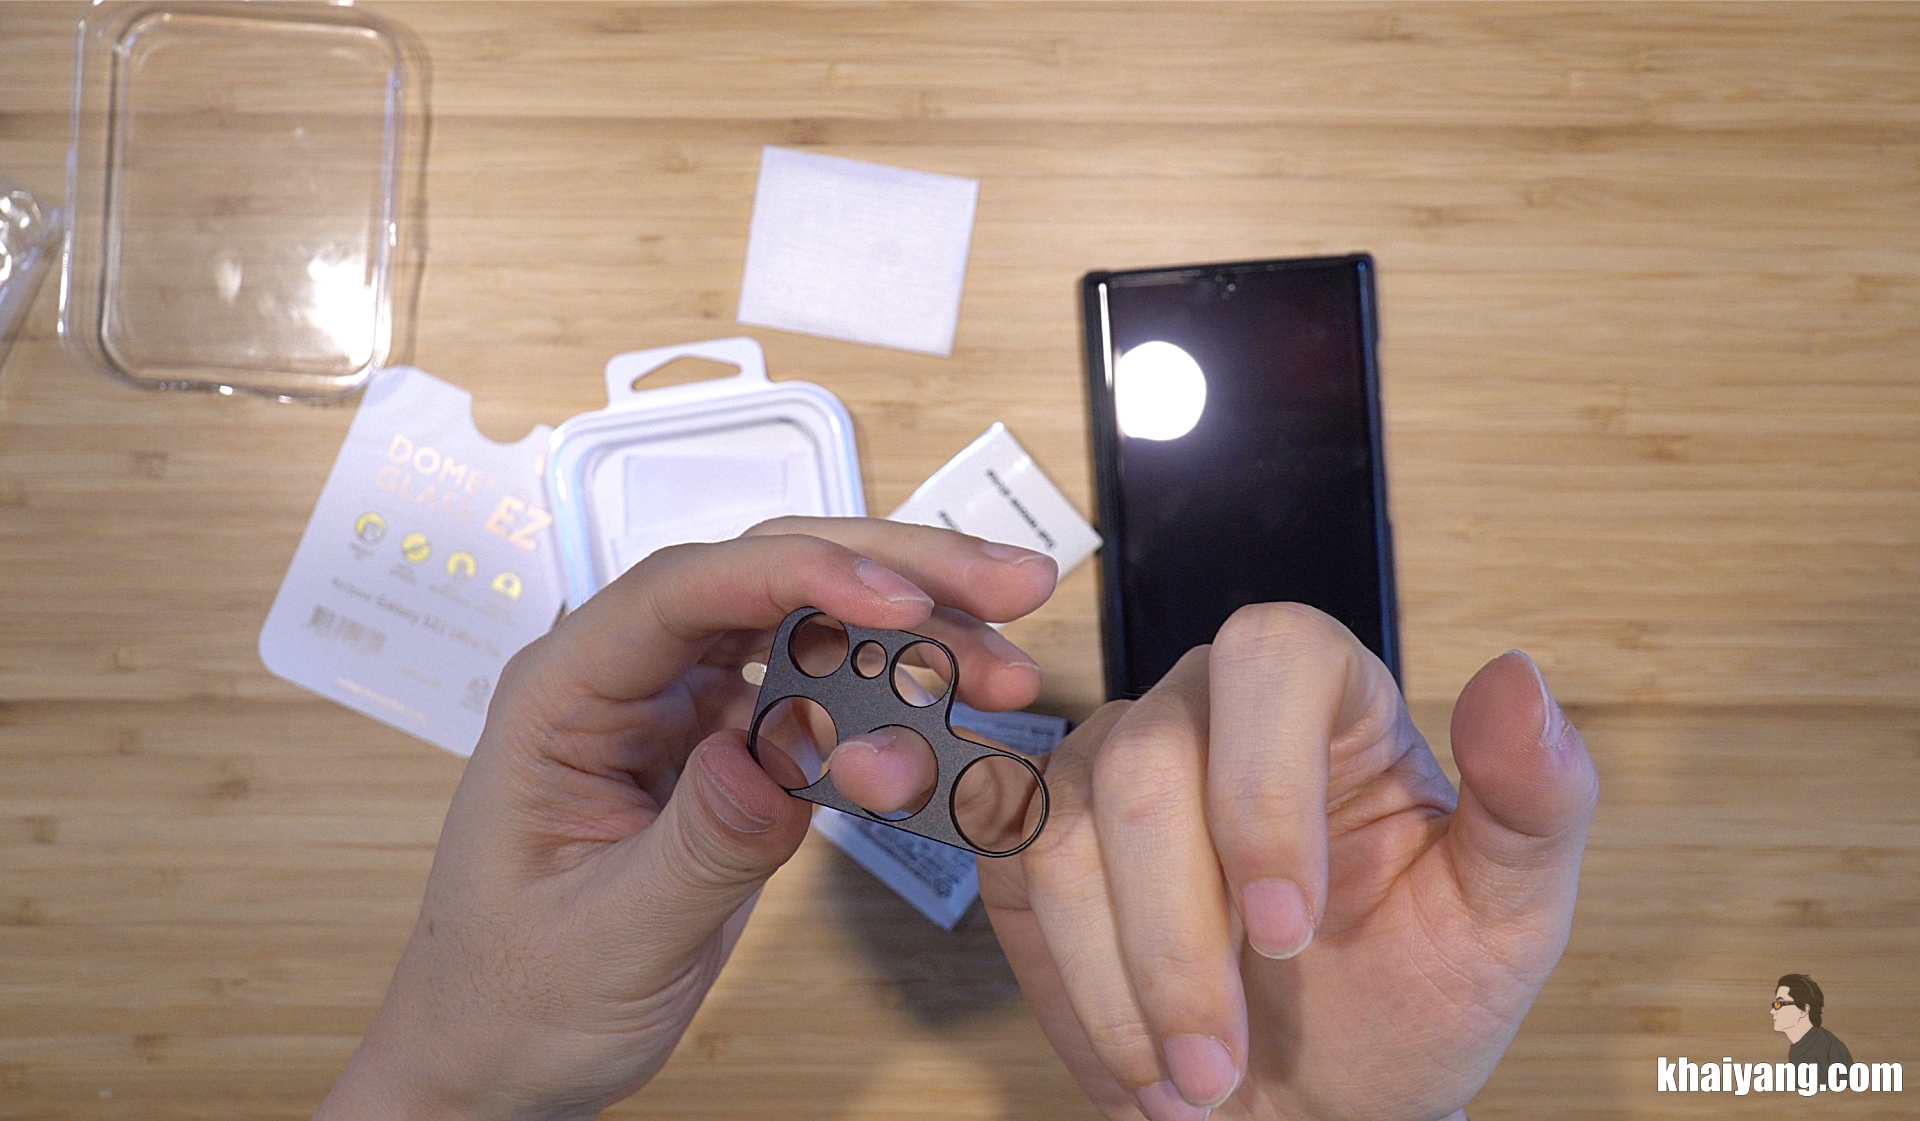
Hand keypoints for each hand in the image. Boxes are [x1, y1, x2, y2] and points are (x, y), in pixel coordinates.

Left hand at [316, 518, 1057, 1119]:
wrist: (501, 1059)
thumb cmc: (516, 996)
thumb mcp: (611, 935)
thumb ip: (700, 845)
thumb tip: (777, 761)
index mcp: (566, 693)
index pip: (686, 592)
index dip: (802, 578)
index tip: (904, 604)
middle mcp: (629, 678)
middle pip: (769, 579)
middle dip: (895, 574)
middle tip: (1011, 586)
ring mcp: (684, 708)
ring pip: (812, 627)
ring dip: (915, 635)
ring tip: (1007, 665)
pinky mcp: (730, 750)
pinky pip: (825, 703)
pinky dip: (897, 706)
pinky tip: (958, 720)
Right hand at [978, 603, 1598, 1120]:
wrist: (1319, 1097)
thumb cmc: (1409, 995)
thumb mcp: (1505, 916)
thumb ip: (1536, 799)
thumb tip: (1518, 679)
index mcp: (1329, 696)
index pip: (1271, 658)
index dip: (1263, 789)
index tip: (1289, 931)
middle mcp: (1205, 707)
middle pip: (1147, 762)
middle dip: (1180, 942)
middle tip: (1224, 1066)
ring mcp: (1106, 762)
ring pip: (1066, 833)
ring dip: (1123, 987)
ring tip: (1190, 1087)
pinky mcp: (1036, 831)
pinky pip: (1017, 881)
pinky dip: (1075, 993)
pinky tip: (1138, 1057)